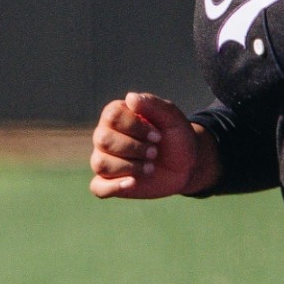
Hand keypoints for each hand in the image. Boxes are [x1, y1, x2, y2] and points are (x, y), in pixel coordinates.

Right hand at [88, 92, 216, 199]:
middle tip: (155, 153)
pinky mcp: (109, 182)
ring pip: (100, 163)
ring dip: (129, 167)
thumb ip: (153, 104)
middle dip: (134, 148)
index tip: (158, 136)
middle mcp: (105, 136)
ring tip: (150, 167)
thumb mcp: (172, 118)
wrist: (186, 165)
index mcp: (116, 115)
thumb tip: (130, 97)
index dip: (135, 127)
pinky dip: (113, 186)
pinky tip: (132, 183)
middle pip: (103, 140)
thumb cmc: (176, 137)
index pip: (112, 117)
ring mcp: (105, 159)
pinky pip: (97, 187)